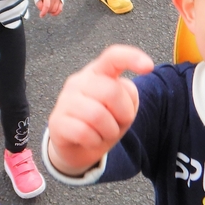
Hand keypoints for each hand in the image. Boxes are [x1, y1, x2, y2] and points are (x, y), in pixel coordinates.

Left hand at [36, 0, 62, 17]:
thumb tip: (43, 10)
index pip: (47, 6)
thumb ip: (39, 5)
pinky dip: (56, 13)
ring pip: (54, 10)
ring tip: (47, 8)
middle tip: (43, 8)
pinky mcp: (61, 1)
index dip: (44, 12)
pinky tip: (52, 14)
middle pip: (50, 9)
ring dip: (50, 11)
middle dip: (46, 11)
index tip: (41, 15)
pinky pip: (60, 10)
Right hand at [47, 45, 153, 173]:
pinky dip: (94, 142)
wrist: (78, 148)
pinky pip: (84, 133)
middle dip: (123, 114)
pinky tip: (90, 140)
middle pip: (112, 91)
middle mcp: (79, 81)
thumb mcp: (123, 109)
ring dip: (109, 131)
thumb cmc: (104, 123)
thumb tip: (121, 93)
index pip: (113, 57)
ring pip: (97, 115)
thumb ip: (128, 96)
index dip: (131, 57)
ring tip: (104, 134)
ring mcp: (65, 100)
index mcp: (98, 72)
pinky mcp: (56, 121)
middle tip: (118, 124)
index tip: (148, 66)